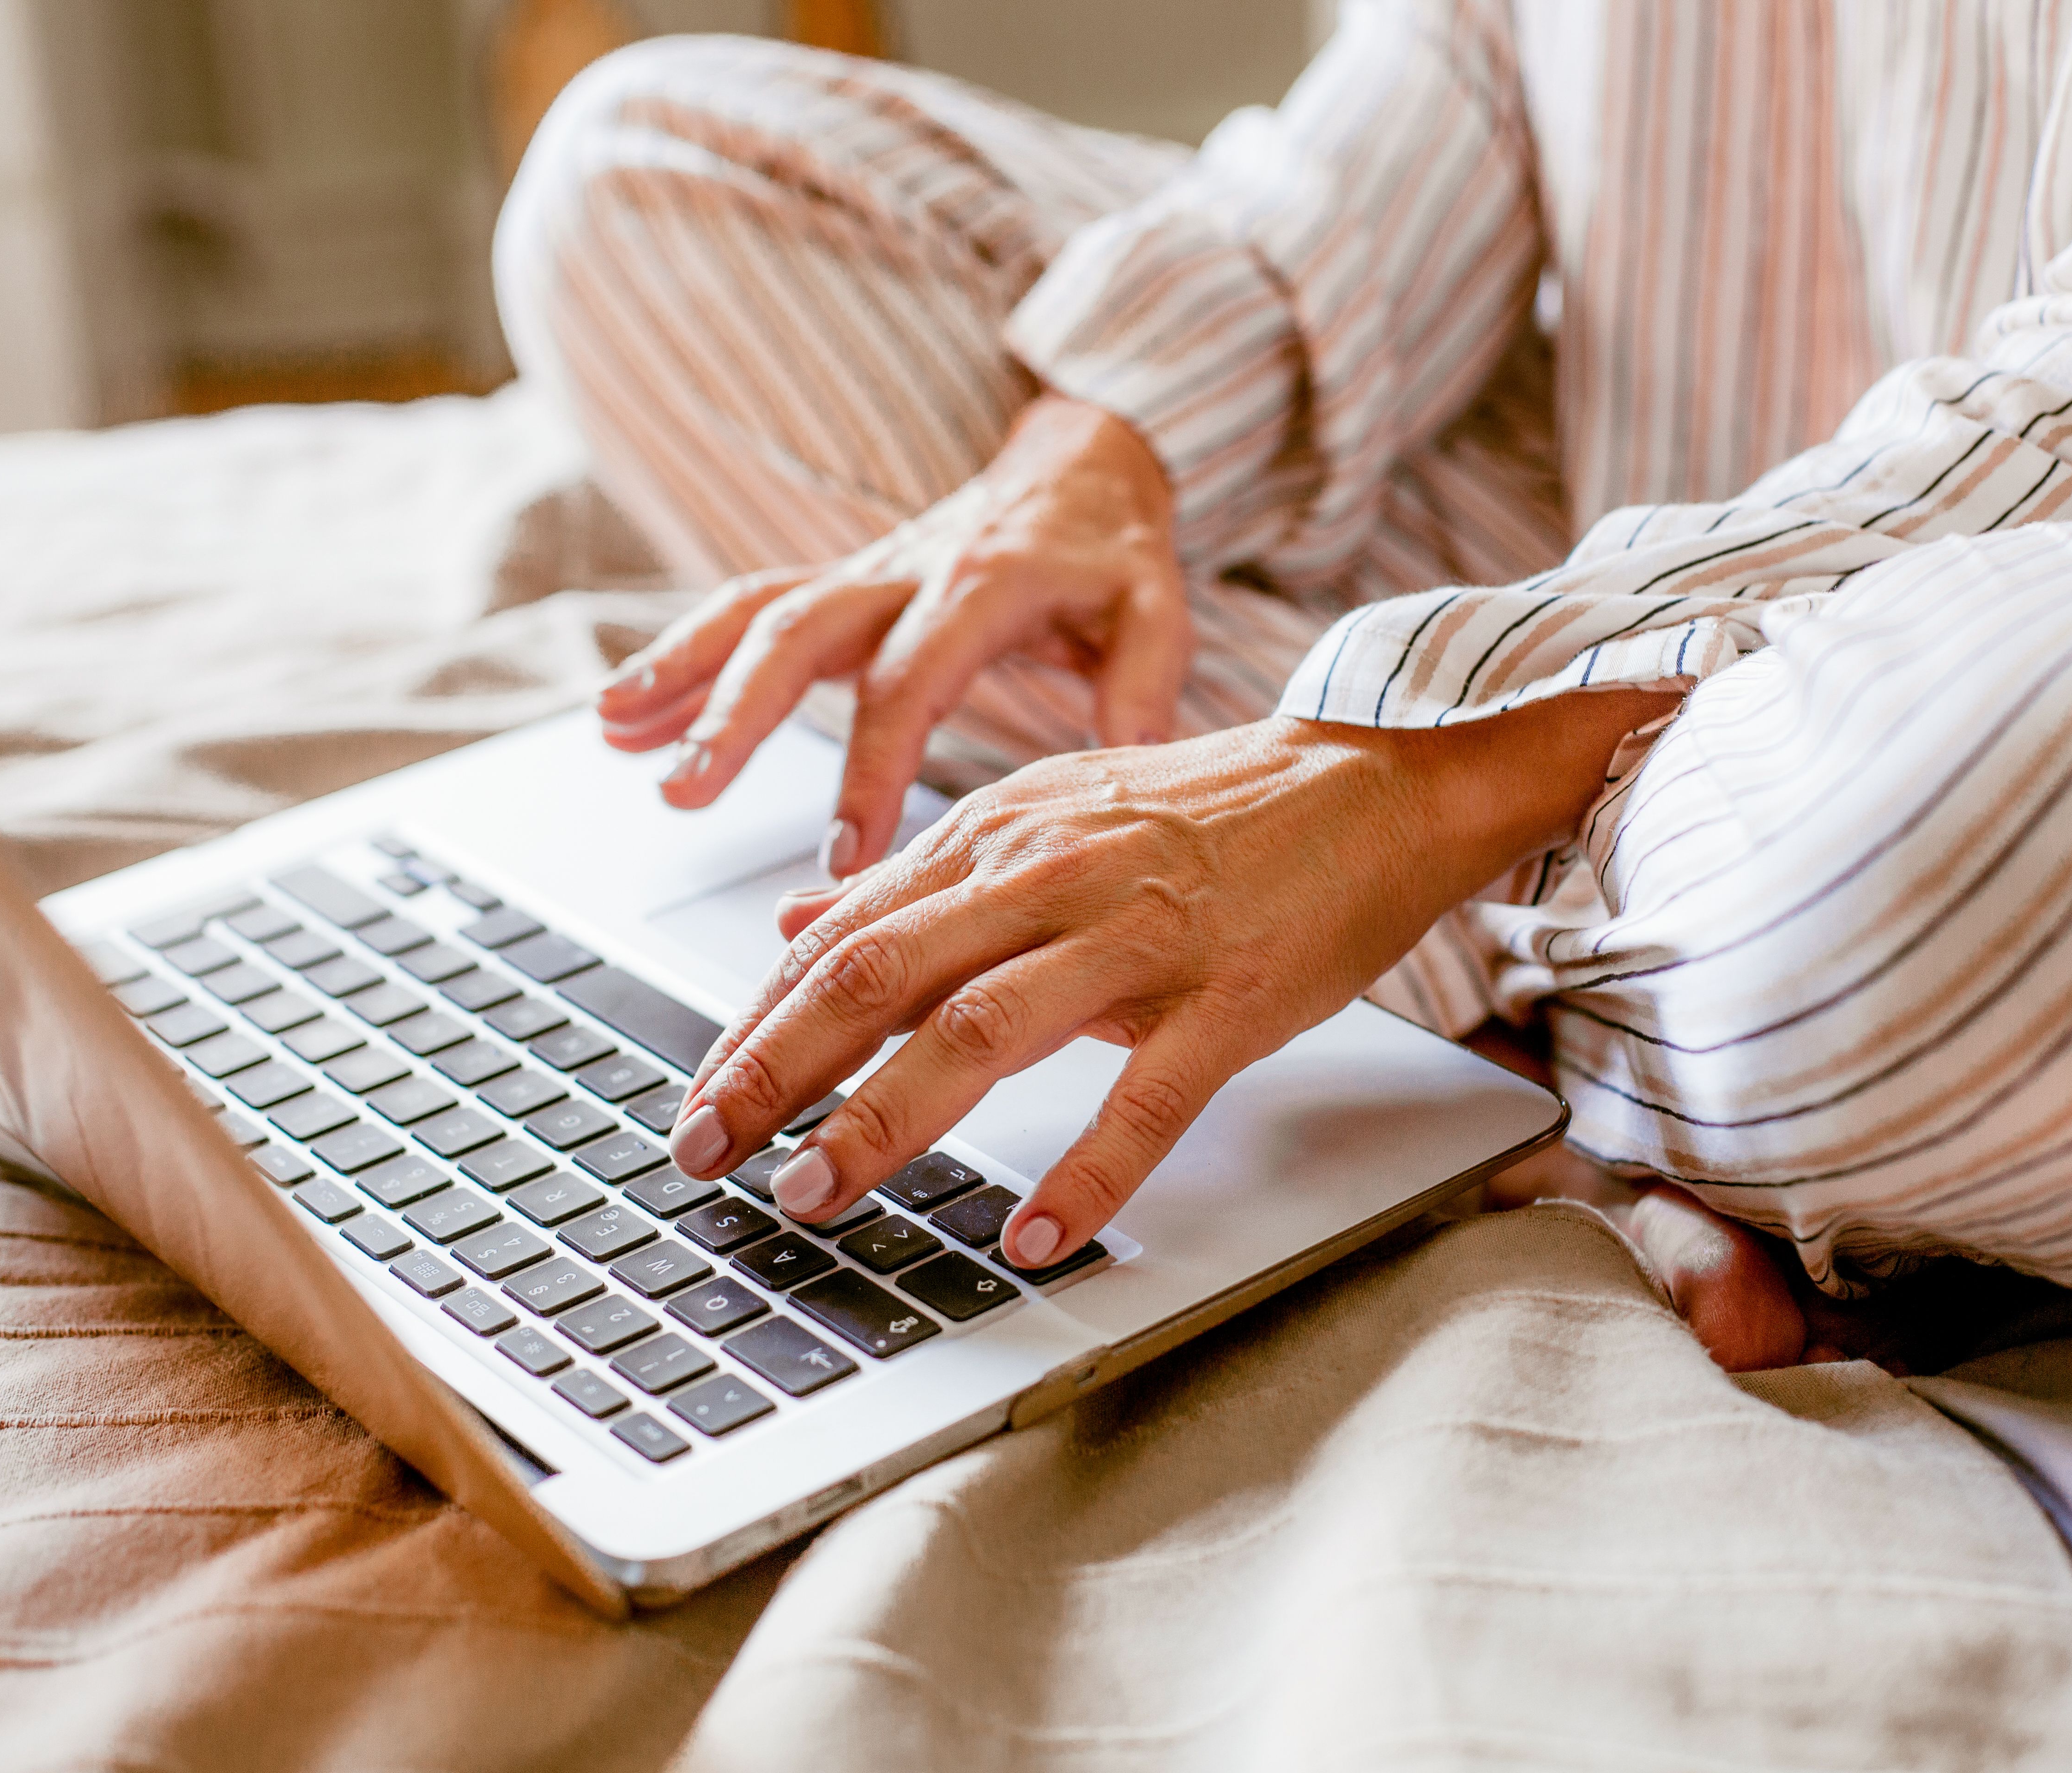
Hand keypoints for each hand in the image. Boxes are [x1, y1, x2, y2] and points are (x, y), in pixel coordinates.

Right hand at [596, 394, 1190, 879]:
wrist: (1084, 462)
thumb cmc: (1114, 551)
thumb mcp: (1155, 608)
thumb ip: (1144, 688)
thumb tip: (1135, 770)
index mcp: (983, 587)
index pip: (911, 683)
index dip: (872, 770)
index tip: (842, 857)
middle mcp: (906, 571)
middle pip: (802, 632)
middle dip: (737, 712)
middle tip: (685, 791)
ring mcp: (863, 572)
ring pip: (756, 611)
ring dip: (679, 667)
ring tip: (613, 728)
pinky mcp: (841, 581)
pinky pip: (750, 609)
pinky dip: (681, 652)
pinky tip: (623, 707)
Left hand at [662, 690, 1681, 1270]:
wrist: (1375, 779)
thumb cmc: (1209, 814)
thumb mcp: (1044, 820)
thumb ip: (920, 880)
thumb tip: (795, 920)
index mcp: (1000, 837)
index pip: (845, 935)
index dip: (756, 1023)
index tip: (695, 1099)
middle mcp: (1050, 876)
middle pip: (880, 973)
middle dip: (775, 1068)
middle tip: (702, 1151)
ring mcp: (1141, 937)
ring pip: (982, 1029)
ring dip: (885, 1118)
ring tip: (814, 1193)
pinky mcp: (1229, 996)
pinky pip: (1146, 1096)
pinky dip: (1085, 1172)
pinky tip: (1031, 1237)